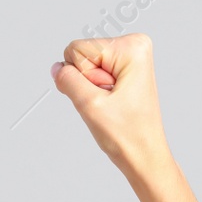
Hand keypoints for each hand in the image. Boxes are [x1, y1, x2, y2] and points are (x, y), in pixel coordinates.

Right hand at [51, 34, 170, 173]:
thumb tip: (57, 68)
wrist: (144, 155)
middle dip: (88, 83)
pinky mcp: (125, 69)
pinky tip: (112, 103)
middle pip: (83, 55)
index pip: (77, 50)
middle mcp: (134, 46)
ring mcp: (130, 57)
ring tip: (112, 105)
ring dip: (92, 89)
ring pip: (87, 66)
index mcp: (132, 48)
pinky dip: (97, 91)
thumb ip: (68, 80)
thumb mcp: (90, 105)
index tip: (105, 96)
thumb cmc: (128, 135)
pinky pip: (94, 73)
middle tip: (108, 103)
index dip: (83, 78)